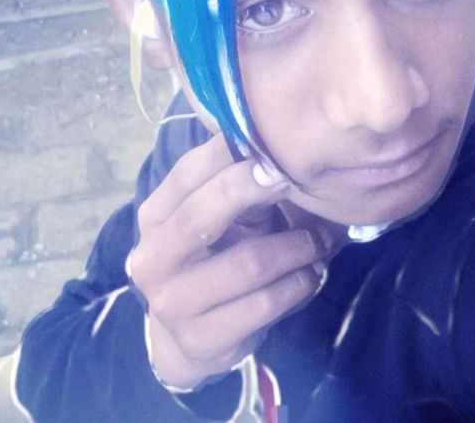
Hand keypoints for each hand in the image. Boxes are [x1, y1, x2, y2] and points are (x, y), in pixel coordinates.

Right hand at [129, 133, 331, 389]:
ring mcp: (173, 303)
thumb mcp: (214, 217)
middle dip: (256, 191)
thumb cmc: (210, 258)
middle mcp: (153, 257)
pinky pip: (264, 304)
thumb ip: (232, 182)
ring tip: (320, 241)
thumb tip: (275, 134)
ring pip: (247, 263)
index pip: (187, 174)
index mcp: (155, 217)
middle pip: (203, 215)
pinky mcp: (202, 339)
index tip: (272, 147)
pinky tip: (311, 274)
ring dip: (295, 248)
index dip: (230, 155)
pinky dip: (297, 285)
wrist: (186, 337)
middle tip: (295, 180)